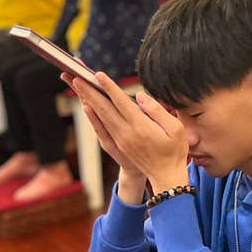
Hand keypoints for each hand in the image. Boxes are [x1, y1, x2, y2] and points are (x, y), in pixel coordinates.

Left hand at [65, 72, 188, 191]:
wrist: (165, 177)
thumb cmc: (174, 150)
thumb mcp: (176, 129)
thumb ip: (157, 110)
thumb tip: (139, 96)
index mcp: (141, 127)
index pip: (121, 102)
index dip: (109, 87)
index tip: (98, 75)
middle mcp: (126, 133)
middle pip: (104, 108)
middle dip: (89, 91)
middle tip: (76, 76)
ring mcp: (120, 139)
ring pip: (100, 116)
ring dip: (88, 99)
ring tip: (77, 85)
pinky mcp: (118, 143)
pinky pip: (102, 126)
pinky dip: (93, 115)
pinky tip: (86, 105)